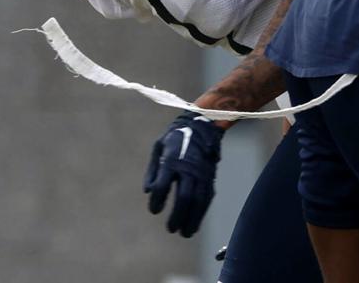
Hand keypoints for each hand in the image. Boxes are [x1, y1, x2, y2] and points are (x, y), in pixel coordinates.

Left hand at [144, 111, 224, 236]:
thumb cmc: (176, 137)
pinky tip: (196, 222)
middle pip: (185, 196)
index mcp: (172, 159)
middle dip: (178, 215)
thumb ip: (153, 170)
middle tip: (171, 229)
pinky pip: (207, 197)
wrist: (203, 125)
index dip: (158, 200)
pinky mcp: (210, 176)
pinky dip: (202, 211)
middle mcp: (189, 168)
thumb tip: (148, 191)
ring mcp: (202, 173)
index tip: (154, 210)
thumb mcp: (159, 147)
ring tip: (186, 232)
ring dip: (193, 218)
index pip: (163, 185)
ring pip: (199, 200)